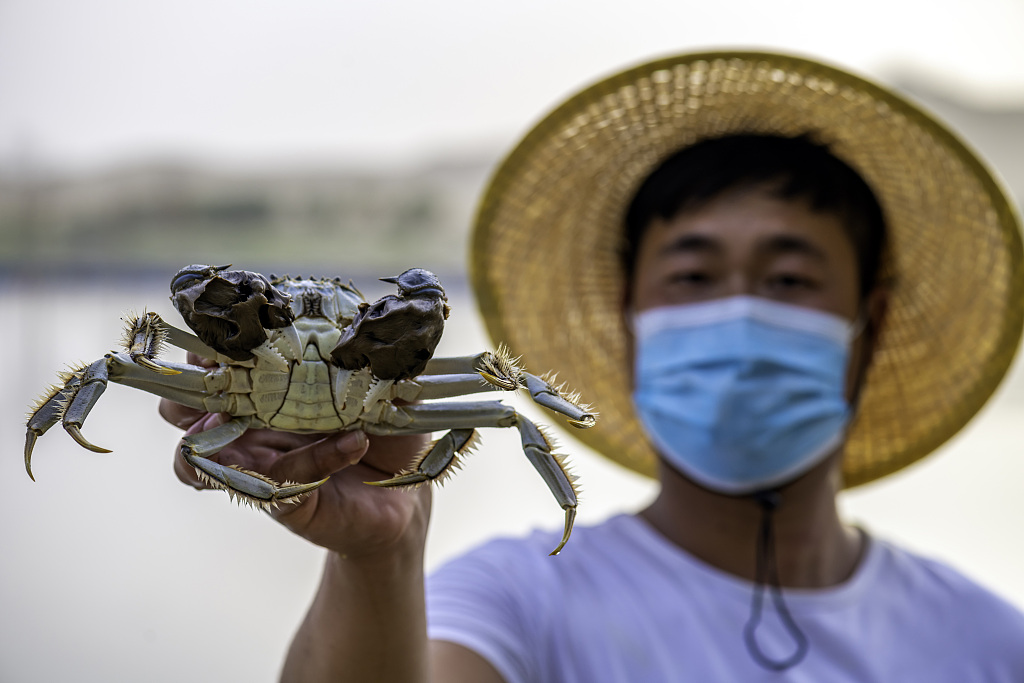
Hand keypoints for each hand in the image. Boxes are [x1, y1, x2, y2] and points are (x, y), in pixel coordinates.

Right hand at [160, 355, 430, 559]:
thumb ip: (372, 356)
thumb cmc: (385, 435)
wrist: (405, 499)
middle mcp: (248, 429)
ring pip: (198, 457)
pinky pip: (281, 478)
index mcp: (264, 390)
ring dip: (214, 433)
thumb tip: (378, 319)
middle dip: (187, 391)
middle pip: (179, 410)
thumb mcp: (383, 387)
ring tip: (246, 416)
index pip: (214, 365)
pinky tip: (354, 442)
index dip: (203, 349)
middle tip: (217, 374)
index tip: (218, 331)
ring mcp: (257, 468)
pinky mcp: (281, 501)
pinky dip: (316, 457)